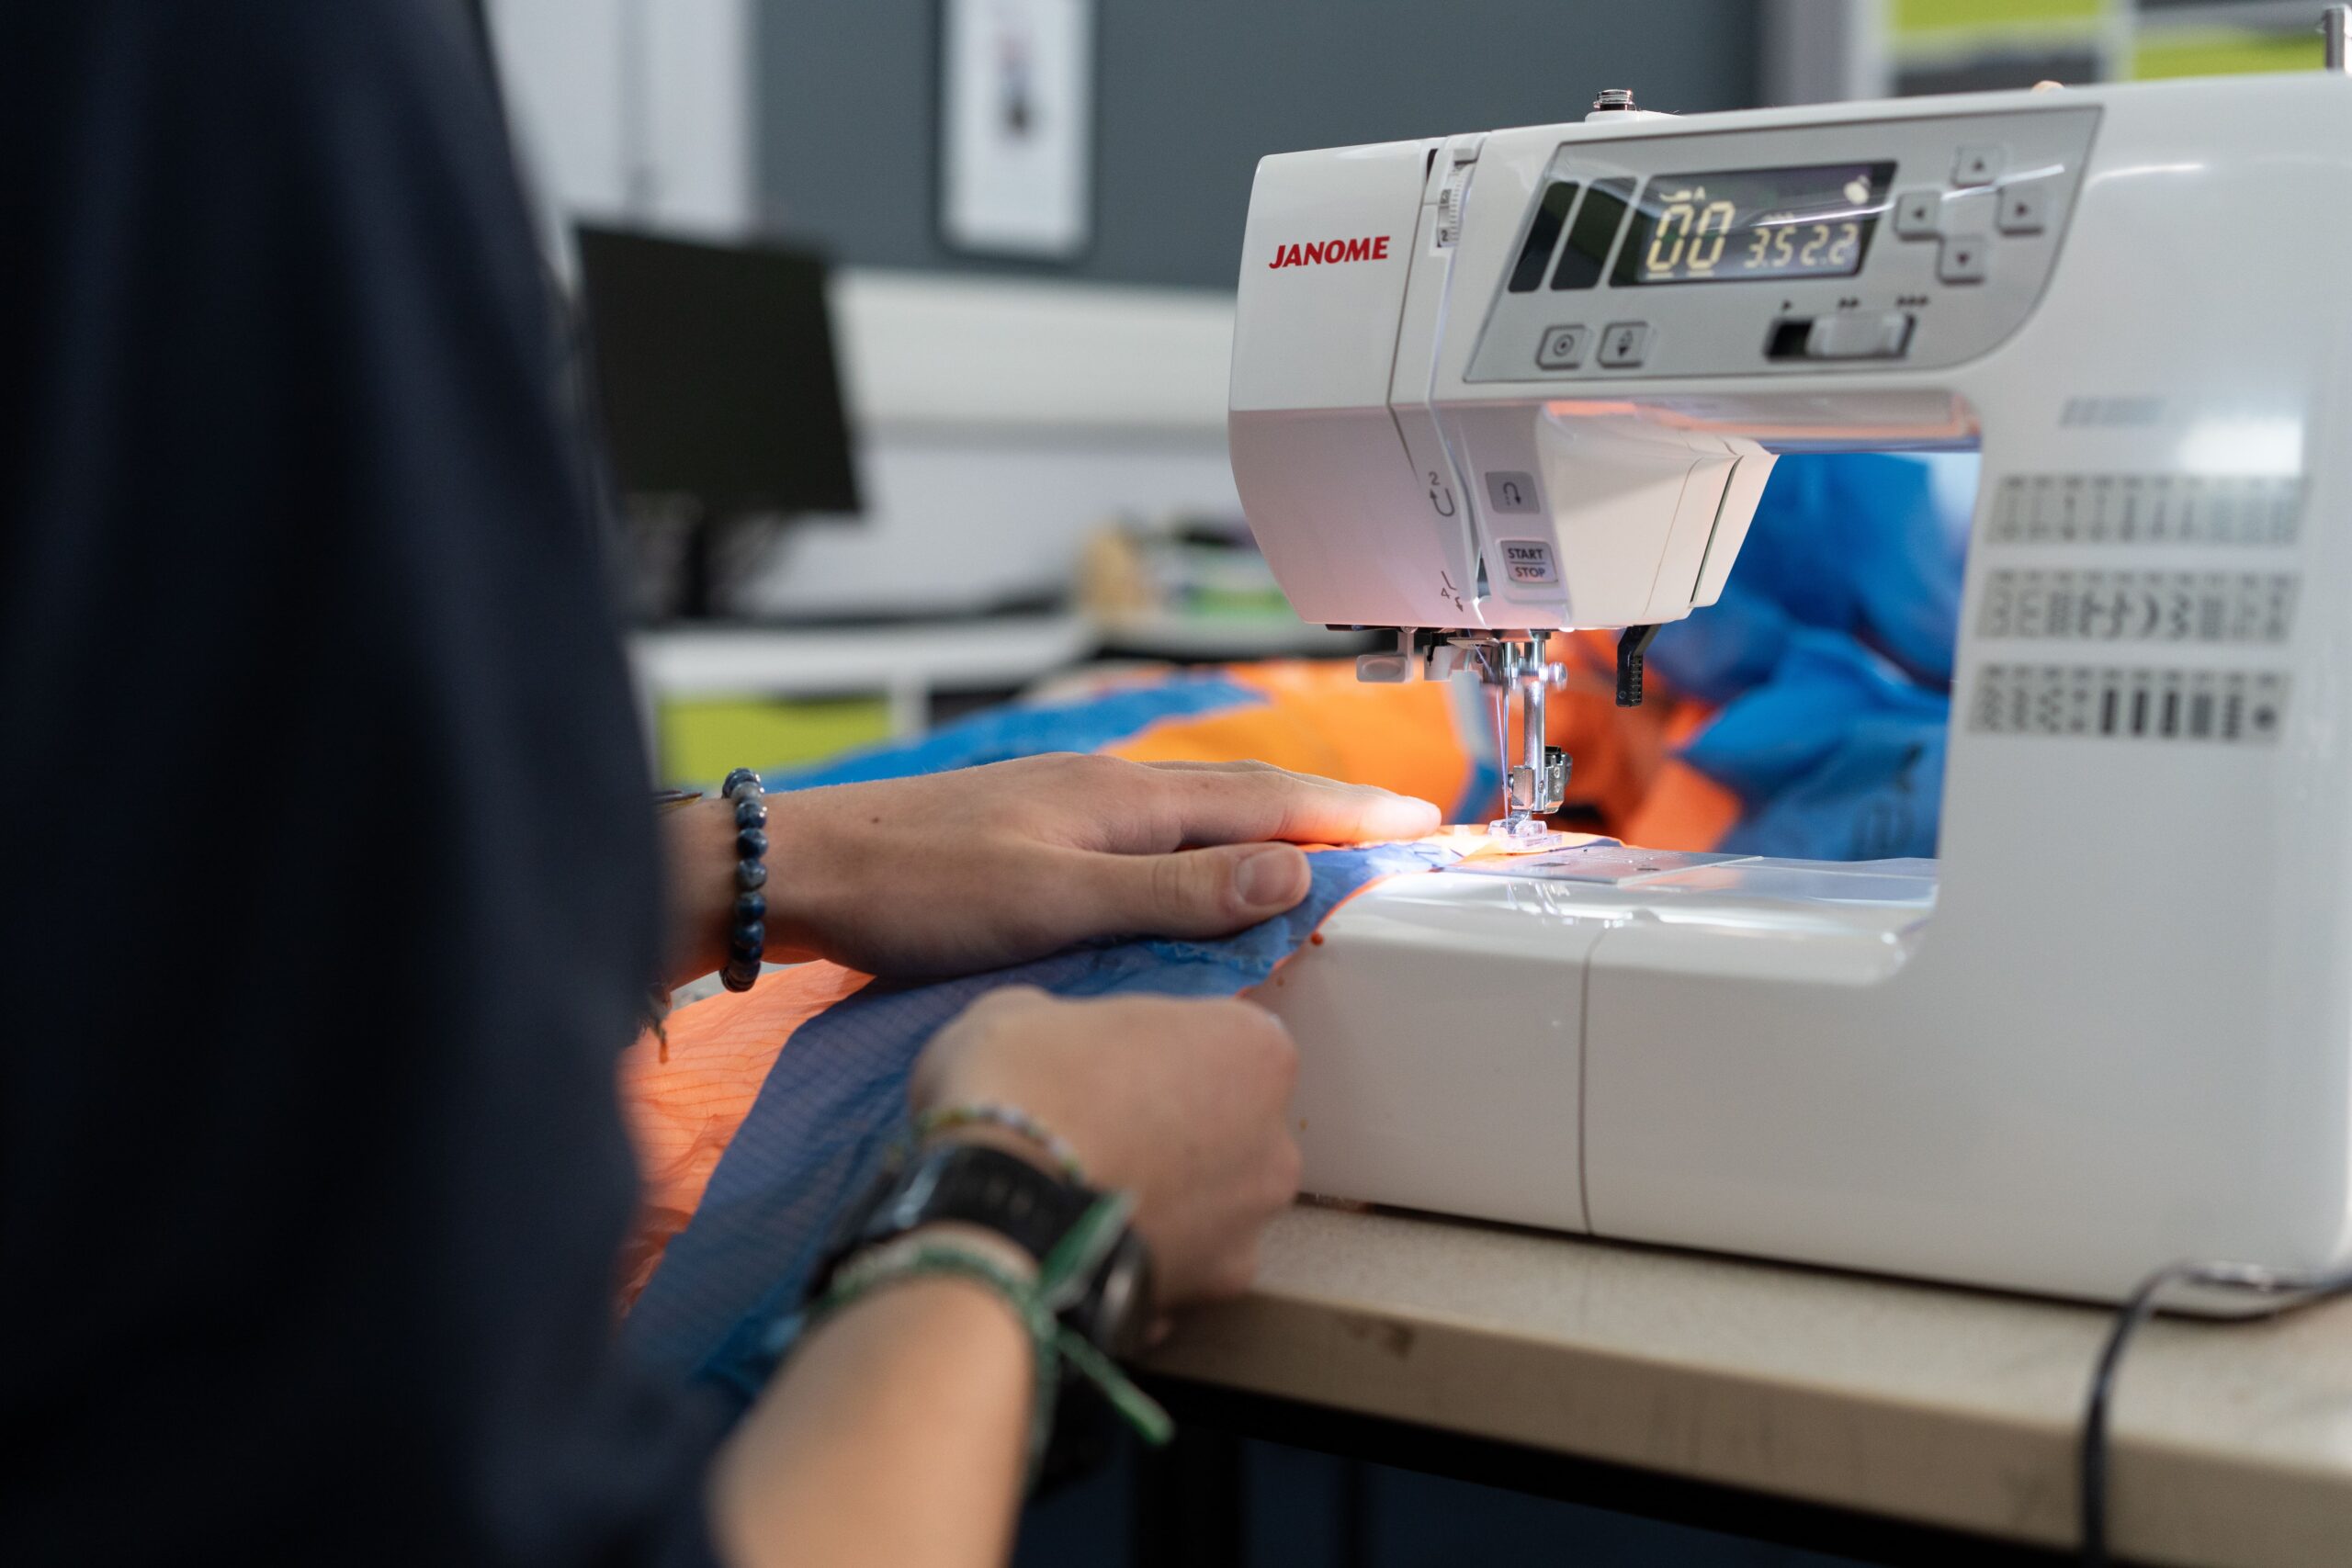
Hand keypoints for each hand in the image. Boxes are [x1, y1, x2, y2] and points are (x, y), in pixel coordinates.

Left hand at [671, 755, 1437, 981]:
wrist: (807, 869)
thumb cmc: (920, 891)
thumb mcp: (1057, 901)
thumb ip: (1175, 890)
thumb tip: (1292, 868)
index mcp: (1127, 799)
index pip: (1268, 802)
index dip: (1350, 816)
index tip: (1426, 824)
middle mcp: (1108, 788)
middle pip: (1243, 792)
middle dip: (1328, 809)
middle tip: (1400, 828)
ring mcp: (1069, 804)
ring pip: (1199, 806)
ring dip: (1270, 819)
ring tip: (1322, 840)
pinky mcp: (1037, 829)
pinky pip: (1156, 827)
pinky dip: (1208, 839)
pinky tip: (1195, 862)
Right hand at [912, 986, 1299, 1307]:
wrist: (997, 1209)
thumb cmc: (1021, 1084)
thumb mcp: (1024, 1012)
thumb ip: (1074, 1026)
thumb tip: (1058, 1046)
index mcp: (1253, 1049)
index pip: (1222, 1041)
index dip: (1163, 1053)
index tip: (1114, 1067)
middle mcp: (1278, 1141)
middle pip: (1231, 1127)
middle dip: (1177, 1131)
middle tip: (1101, 1134)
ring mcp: (1252, 1224)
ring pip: (1212, 1205)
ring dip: (1168, 1201)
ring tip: (1089, 1201)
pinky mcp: (1215, 1291)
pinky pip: (1181, 1265)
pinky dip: (1145, 1259)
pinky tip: (1088, 1250)